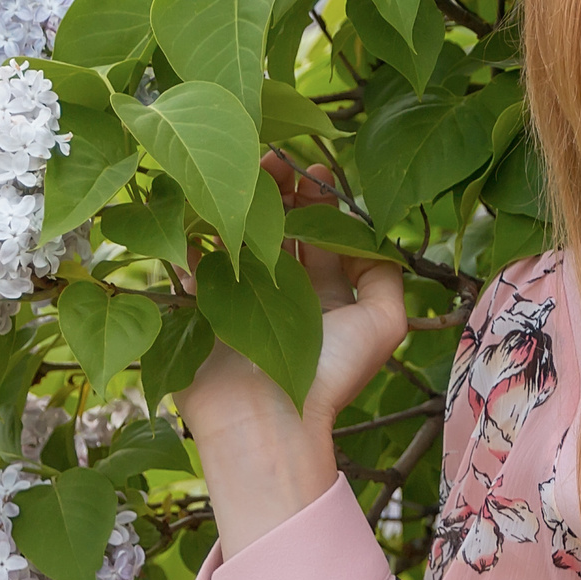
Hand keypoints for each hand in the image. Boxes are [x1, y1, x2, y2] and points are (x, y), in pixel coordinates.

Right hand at [174, 156, 411, 553]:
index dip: (317, 197)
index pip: (320, 231)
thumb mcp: (383, 323)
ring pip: (238, 236)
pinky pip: (194, 262)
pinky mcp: (200, 309)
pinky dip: (195, 234)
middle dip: (277, 189)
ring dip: (238, 202)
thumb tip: (371, 236)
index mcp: (326, 292)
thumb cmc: (331, 374)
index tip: (310, 165)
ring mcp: (240, 297)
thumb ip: (386, 276)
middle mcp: (283, 291)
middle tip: (270, 157)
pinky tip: (200, 201)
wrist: (269, 422)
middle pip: (279, 227)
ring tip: (241, 171)